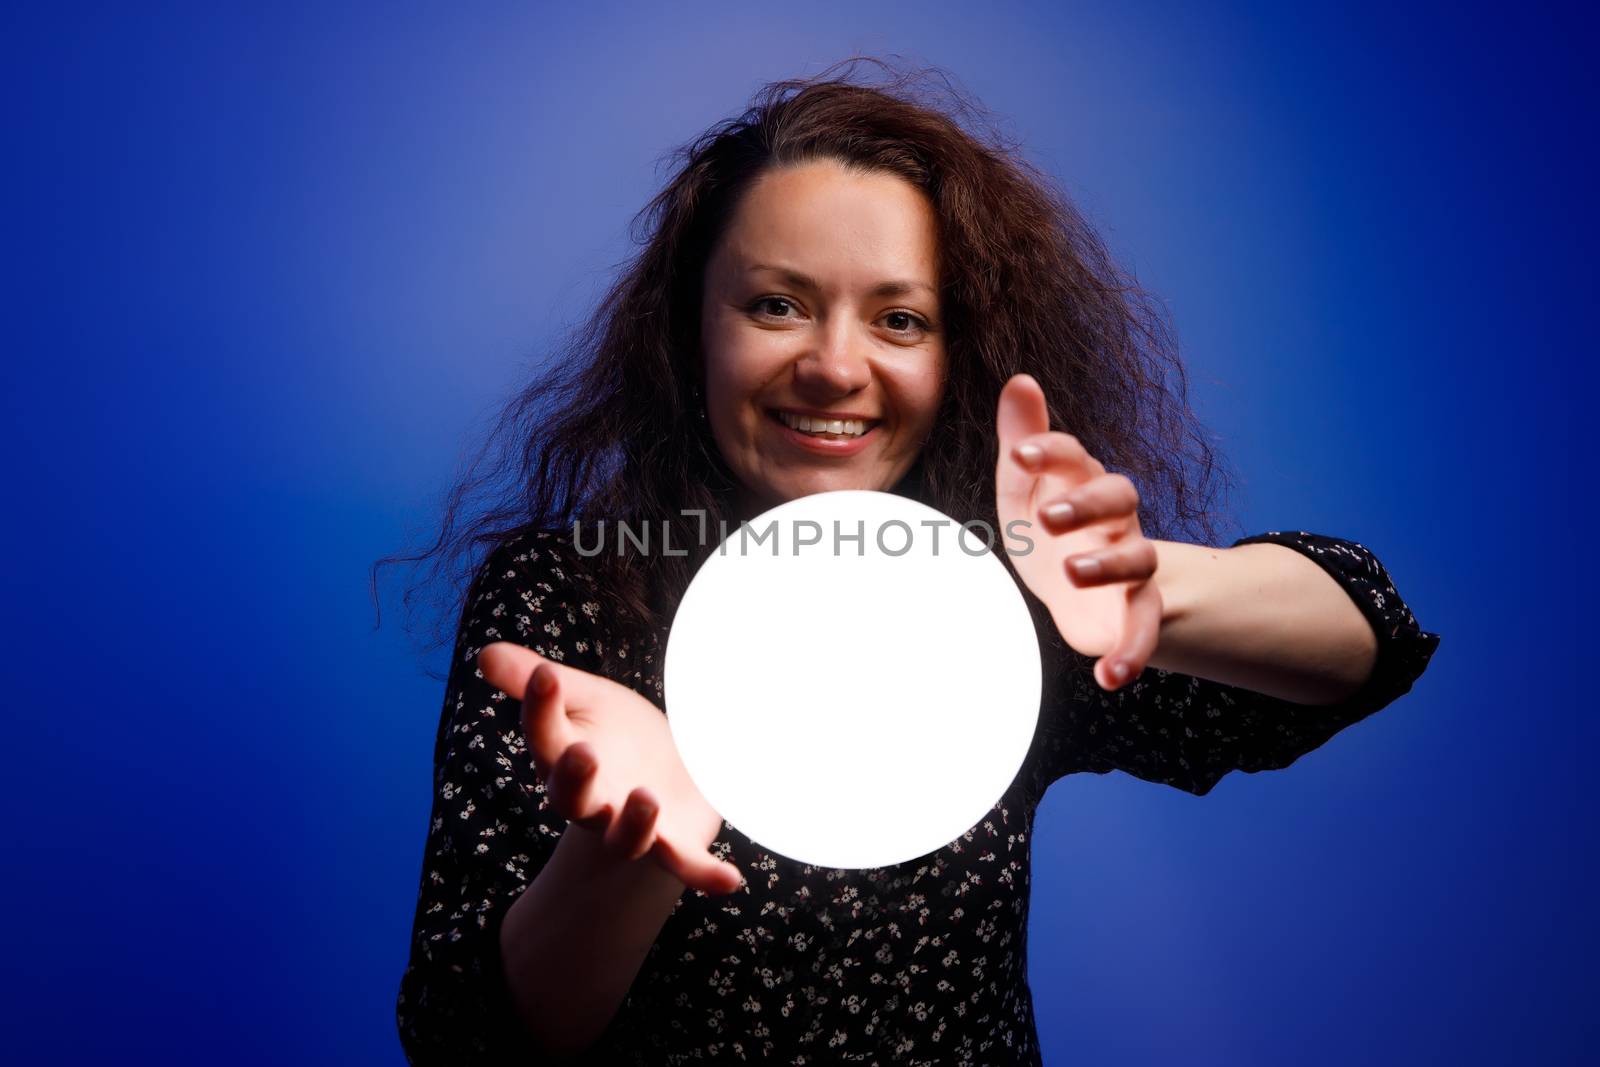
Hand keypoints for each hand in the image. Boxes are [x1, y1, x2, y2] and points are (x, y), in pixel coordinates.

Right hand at [479, 642, 743, 895]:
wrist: (665, 767)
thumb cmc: (617, 730)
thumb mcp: (584, 696)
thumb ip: (537, 680)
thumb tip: (484, 653)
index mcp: (566, 758)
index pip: (543, 737)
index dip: (540, 708)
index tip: (545, 676)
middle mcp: (593, 800)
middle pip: (572, 799)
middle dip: (575, 780)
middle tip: (582, 754)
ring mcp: (633, 827)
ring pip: (625, 837)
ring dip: (633, 824)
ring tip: (646, 798)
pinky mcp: (674, 843)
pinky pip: (685, 863)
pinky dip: (704, 874)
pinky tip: (730, 878)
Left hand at [994, 373, 1162, 690]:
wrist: (1075, 590)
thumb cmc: (1047, 527)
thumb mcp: (1024, 487)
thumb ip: (1023, 438)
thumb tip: (1020, 379)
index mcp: (1083, 482)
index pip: (1076, 457)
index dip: (1052, 452)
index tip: (1020, 455)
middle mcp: (1115, 518)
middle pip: (1120, 496)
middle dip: (1086, 503)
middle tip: (1047, 518)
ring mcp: (1129, 563)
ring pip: (1138, 557)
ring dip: (1107, 565)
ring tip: (1071, 574)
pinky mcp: (1135, 610)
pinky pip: (1146, 629)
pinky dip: (1133, 653)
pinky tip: (1109, 679)